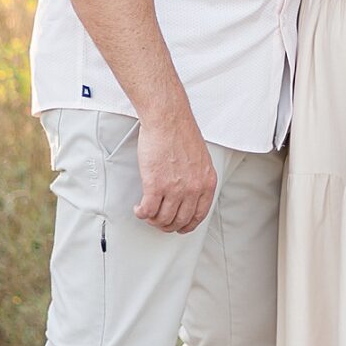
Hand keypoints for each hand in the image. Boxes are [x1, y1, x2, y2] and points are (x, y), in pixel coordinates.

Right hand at [135, 109, 216, 234]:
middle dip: (167, 224)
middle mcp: (193, 188)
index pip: (199, 215)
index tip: (179, 226)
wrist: (168, 119)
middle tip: (159, 221)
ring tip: (147, 213)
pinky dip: (141, 213)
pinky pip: (147, 211)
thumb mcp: (201, 159)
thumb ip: (197, 178)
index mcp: (206, 182)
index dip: (187, 225)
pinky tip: (138, 208)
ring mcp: (175, 189)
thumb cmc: (181, 133)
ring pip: (162, 219)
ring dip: (152, 219)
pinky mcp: (155, 185)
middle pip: (180, 220)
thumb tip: (188, 193)